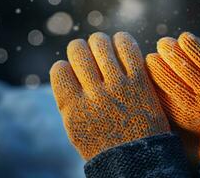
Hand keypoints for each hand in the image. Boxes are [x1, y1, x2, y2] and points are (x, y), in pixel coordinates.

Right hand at [50, 32, 169, 160]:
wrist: (140, 158)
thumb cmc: (106, 144)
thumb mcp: (77, 129)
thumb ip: (69, 101)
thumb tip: (66, 70)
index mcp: (73, 109)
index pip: (59, 69)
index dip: (65, 67)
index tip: (73, 72)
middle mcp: (93, 94)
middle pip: (78, 50)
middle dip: (81, 49)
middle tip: (88, 56)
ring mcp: (118, 86)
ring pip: (100, 44)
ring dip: (100, 42)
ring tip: (104, 48)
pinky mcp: (140, 81)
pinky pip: (128, 48)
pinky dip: (122, 40)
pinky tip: (121, 44)